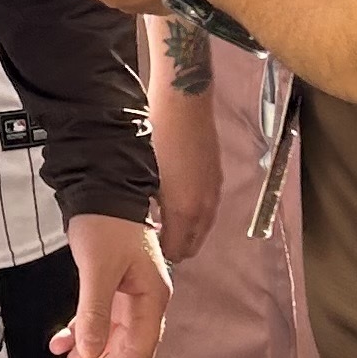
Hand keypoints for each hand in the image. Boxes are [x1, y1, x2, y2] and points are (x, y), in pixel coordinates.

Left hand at [54, 211, 171, 357]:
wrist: (101, 187)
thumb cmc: (105, 224)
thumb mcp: (97, 268)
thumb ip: (94, 312)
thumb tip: (91, 354)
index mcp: (151, 299)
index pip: (136, 352)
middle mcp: (144, 302)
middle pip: (120, 352)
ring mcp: (128, 296)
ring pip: (104, 341)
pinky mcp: (111, 288)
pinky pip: (95, 322)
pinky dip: (77, 335)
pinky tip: (57, 347)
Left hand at [151, 68, 223, 263]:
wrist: (184, 102)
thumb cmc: (158, 135)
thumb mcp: (142, 176)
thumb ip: (146, 209)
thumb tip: (140, 226)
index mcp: (186, 211)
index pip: (178, 252)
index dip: (160, 254)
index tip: (144, 249)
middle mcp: (206, 207)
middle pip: (194, 244)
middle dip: (175, 246)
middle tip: (152, 237)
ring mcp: (215, 192)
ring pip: (203, 227)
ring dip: (186, 230)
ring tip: (161, 219)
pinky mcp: (217, 177)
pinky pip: (208, 208)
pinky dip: (194, 213)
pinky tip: (175, 199)